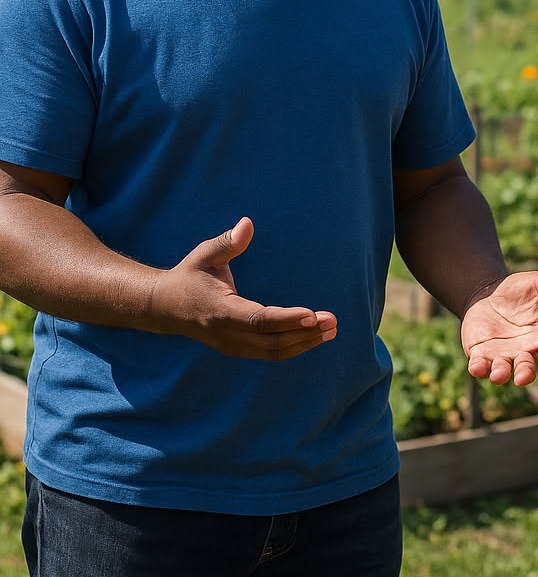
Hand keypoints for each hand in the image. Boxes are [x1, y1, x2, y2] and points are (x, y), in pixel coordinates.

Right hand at [147, 217, 336, 360]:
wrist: (164, 308)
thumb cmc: (190, 275)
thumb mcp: (204, 254)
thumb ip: (227, 242)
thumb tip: (247, 224)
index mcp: (220, 311)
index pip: (258, 320)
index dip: (286, 319)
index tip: (311, 314)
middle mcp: (227, 334)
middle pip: (271, 341)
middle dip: (304, 333)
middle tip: (333, 321)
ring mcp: (232, 346)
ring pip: (273, 351)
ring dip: (304, 342)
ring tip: (331, 330)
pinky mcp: (238, 349)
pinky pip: (270, 352)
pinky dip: (294, 346)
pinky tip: (313, 335)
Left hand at [460, 269, 537, 384]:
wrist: (488, 293)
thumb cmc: (517, 291)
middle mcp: (523, 351)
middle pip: (527, 367)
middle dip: (525, 373)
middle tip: (523, 377)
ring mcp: (501, 355)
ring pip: (503, 370)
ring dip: (501, 374)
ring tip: (499, 375)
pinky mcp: (481, 354)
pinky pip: (480, 366)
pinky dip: (479, 369)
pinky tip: (476, 368)